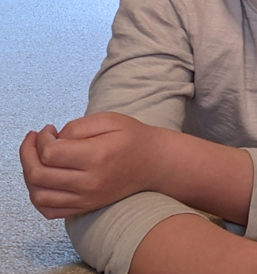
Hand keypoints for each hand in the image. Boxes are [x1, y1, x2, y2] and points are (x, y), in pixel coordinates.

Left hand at [19, 112, 157, 217]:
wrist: (155, 163)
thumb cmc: (133, 138)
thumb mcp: (110, 120)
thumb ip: (77, 126)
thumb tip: (53, 139)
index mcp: (97, 156)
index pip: (50, 153)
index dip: (40, 139)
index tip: (48, 130)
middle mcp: (90, 182)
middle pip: (38, 174)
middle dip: (27, 154)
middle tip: (34, 140)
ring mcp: (87, 198)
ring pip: (38, 195)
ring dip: (29, 175)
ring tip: (37, 159)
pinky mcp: (86, 207)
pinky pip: (49, 210)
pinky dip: (38, 196)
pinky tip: (44, 179)